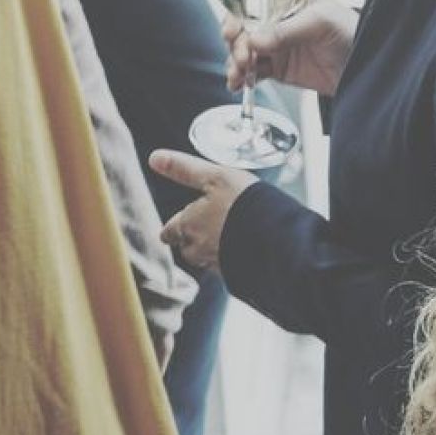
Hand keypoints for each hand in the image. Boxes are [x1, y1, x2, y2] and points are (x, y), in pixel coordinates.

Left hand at [143, 148, 255, 270]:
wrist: (279, 238)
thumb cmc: (245, 205)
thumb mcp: (215, 177)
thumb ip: (184, 169)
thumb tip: (155, 158)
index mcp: (187, 226)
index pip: (169, 231)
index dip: (174, 226)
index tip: (179, 222)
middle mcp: (198, 250)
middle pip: (188, 249)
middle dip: (194, 241)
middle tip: (210, 228)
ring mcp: (219, 265)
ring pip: (208, 260)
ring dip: (215, 251)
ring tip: (232, 238)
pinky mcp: (238, 276)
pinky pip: (230, 269)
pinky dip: (235, 260)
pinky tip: (248, 250)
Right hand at [224, 4, 355, 96]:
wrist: (366, 71)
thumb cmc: (354, 34)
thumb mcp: (322, 23)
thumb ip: (287, 31)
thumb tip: (254, 41)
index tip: (235, 10)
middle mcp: (277, 15)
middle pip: (241, 18)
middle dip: (235, 35)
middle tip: (242, 52)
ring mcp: (275, 41)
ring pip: (242, 45)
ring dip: (235, 58)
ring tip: (239, 72)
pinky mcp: (276, 65)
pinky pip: (251, 68)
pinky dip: (240, 76)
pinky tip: (237, 82)